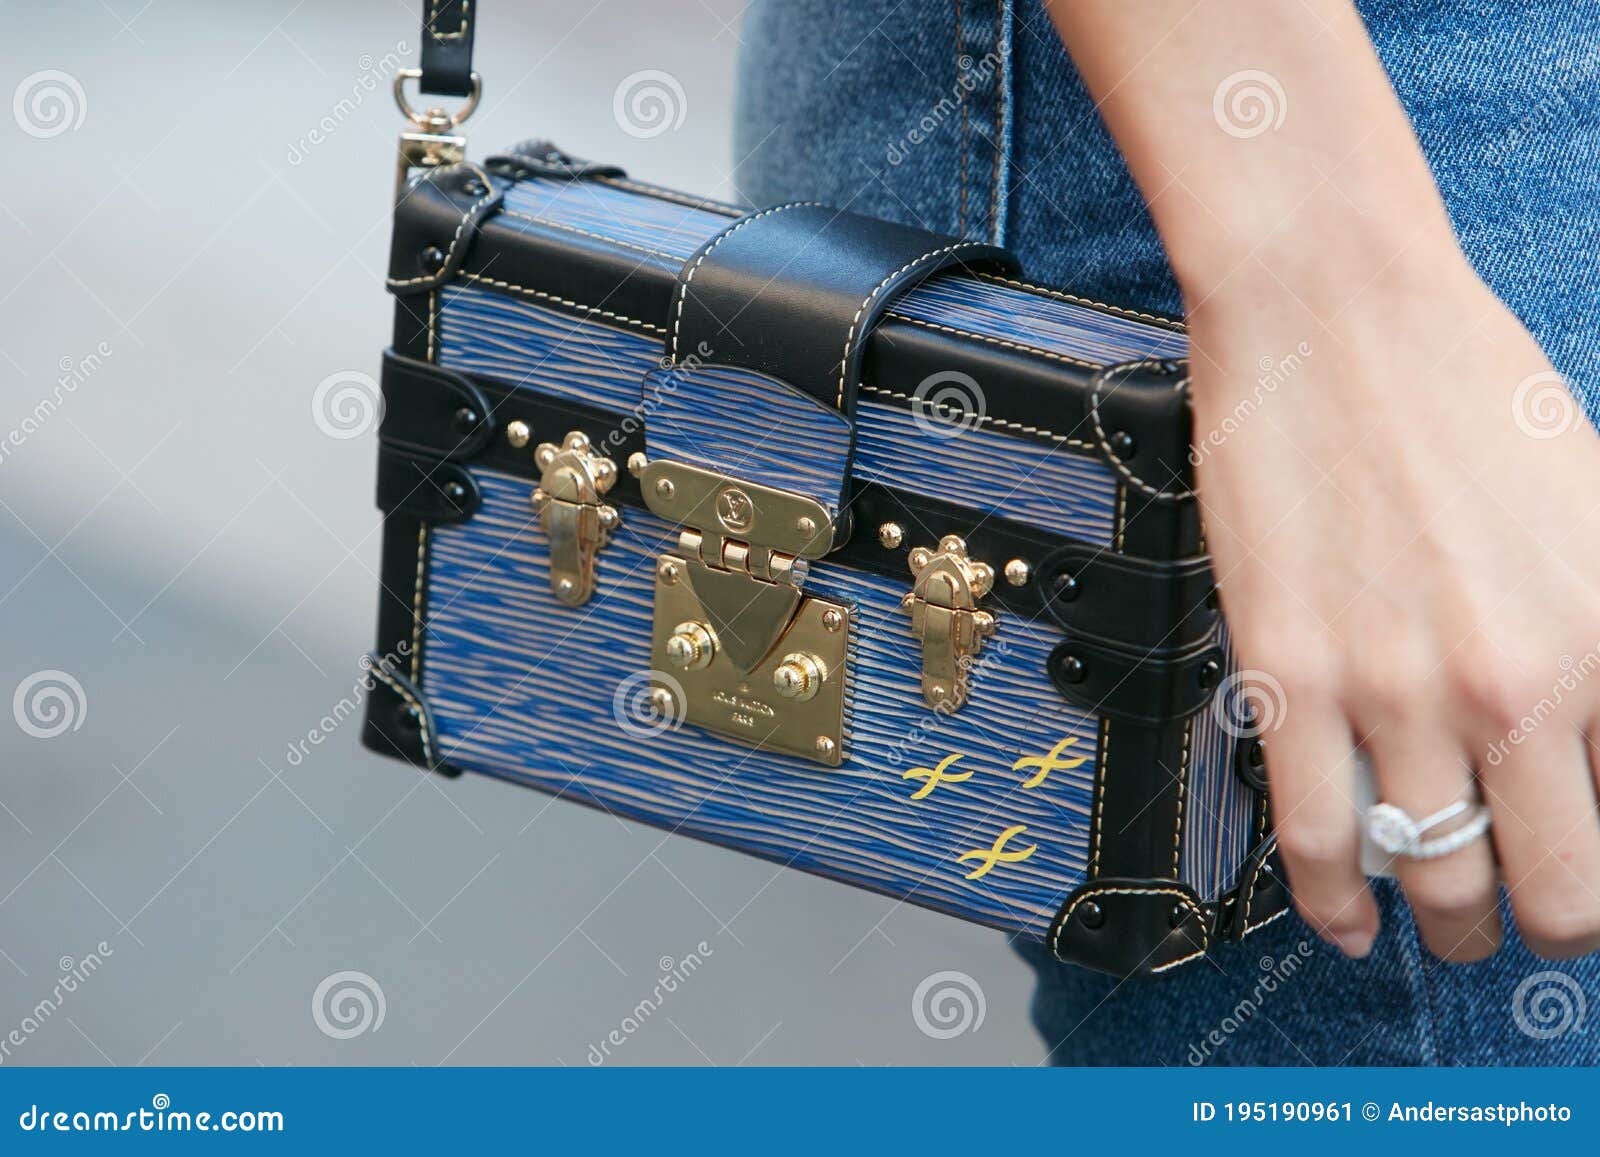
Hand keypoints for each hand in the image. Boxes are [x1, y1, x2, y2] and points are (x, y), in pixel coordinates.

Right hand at [1187, 243, 1599, 960]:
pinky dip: (1338, 907)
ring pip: (1438, 882)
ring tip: (1450, 918)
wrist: (1332, 312)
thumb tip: (1595, 738)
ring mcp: (1395, 691)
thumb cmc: (1466, 387)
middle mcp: (1517, 684)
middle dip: (1557, 925)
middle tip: (1540, 915)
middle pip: (1561, 891)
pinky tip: (1351, 921)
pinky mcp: (1289, 681)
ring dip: (1454, 924)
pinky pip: (1319, 844)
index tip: (1598, 871)